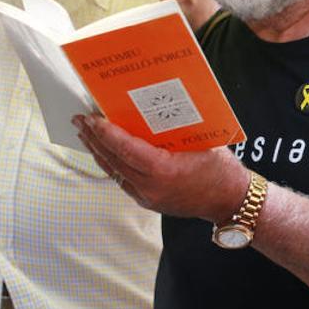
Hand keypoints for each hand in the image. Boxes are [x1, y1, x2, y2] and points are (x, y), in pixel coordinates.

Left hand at [74, 114, 247, 220]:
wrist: (230, 201)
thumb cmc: (221, 169)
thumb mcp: (201, 142)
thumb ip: (175, 130)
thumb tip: (153, 107)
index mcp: (164, 170)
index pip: (125, 148)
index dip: (105, 132)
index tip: (91, 117)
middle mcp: (151, 187)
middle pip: (113, 159)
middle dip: (93, 138)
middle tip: (78, 120)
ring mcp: (147, 197)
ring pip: (114, 171)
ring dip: (97, 151)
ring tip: (84, 134)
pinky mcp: (148, 201)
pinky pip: (122, 180)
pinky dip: (111, 164)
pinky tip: (104, 152)